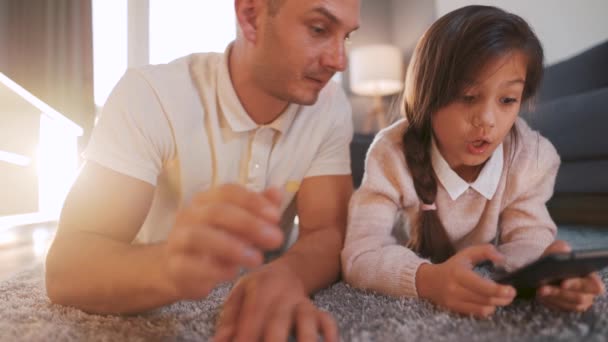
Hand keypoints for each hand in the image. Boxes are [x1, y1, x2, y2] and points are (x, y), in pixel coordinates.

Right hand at [164, 184, 284, 299]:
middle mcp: (189, 215)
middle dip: (249, 224)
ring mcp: (177, 240)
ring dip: (232, 247)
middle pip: (216, 212)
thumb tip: (277, 192)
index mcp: (206, 200)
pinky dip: (213, 270)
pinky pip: (189, 266)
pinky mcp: (174, 267)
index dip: (253, 201)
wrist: (178, 270)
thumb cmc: (214, 242)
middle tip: (275, 239)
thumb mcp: (238, 225)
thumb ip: (257, 209)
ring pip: (199, 237)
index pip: (228, 191)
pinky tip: (233, 273)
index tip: (276, 216)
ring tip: (257, 259)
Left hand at [214, 263, 337, 341]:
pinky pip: (327, 320)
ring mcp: (302, 303)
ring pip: (306, 318)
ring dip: (305, 337)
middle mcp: (283, 295)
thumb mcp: (240, 293)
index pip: (252, 313)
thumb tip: (218, 341)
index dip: (247, 333)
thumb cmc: (258, 287)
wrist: (288, 271)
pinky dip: (329, 332)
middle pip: (278, 318)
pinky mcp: (316, 312)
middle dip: (273, 339)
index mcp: (260, 287)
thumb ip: (229, 318)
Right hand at [416, 244, 515, 317]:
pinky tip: (490, 303)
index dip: (498, 290)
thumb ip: (484, 251)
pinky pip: (476, 313)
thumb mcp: (466, 254)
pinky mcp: (455, 309)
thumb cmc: (452, 266)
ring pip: (482, 308)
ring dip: (496, 304)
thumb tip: (502, 258)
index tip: (511, 290)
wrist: (429, 281)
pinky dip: (487, 309)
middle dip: (502, 298)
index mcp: (458, 273)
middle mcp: (455, 289)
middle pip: (485, 299)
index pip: (481, 286)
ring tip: (503, 298)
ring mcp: (454, 301)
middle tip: (511, 294)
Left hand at [536, 240, 605, 311]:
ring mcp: (578, 303)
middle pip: (579, 298)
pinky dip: (548, 302)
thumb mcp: (559, 249)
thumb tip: (563, 251)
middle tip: (543, 288)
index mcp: (592, 279)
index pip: (595, 286)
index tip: (563, 283)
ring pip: (568, 305)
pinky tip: (539, 295)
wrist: (546, 267)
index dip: (579, 285)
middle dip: (559, 292)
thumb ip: (562, 248)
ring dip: (552, 297)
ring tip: (538, 290)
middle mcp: (589, 293)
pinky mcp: (567, 307)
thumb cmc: (557, 258)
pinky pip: (559, 308)